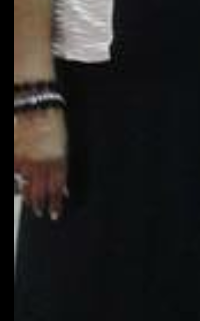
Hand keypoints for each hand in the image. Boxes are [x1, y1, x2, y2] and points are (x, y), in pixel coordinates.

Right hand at [13, 105, 68, 219]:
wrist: (35, 107)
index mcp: (58, 160)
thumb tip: (63, 186)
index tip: (55, 214)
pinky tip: (18, 185)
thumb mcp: (63, 145)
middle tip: (41, 213)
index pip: (57, 187)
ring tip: (31, 205)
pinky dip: (17, 179)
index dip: (55, 202)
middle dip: (41, 203)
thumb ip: (61, 166)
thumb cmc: (53, 122)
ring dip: (29, 196)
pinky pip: (15, 171)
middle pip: (41, 189)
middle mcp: (41, 163)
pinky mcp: (15, 154)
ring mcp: (25, 159)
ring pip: (26, 184)